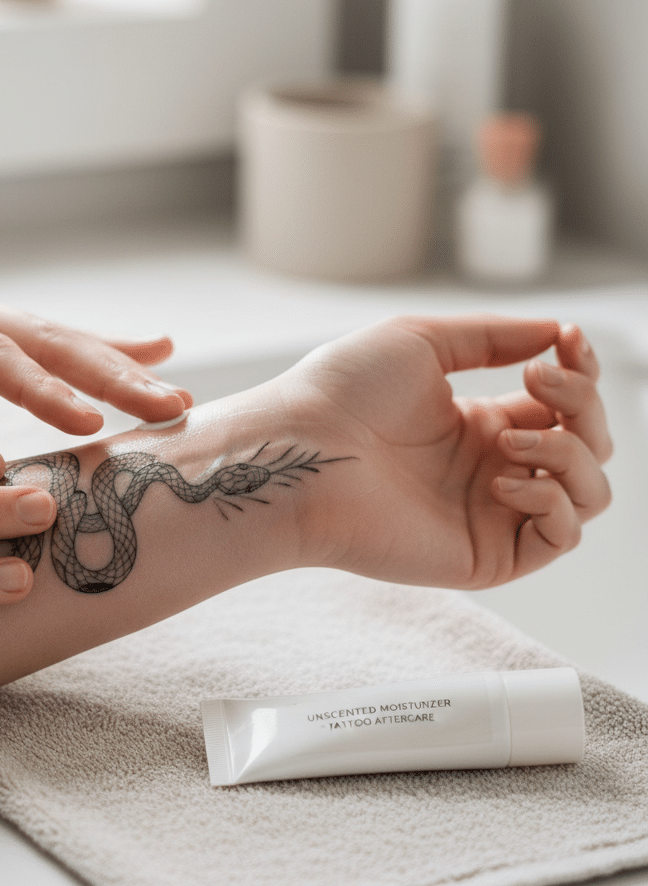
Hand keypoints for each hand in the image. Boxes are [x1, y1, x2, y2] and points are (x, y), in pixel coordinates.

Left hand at [0, 278, 191, 431]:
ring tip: (180, 391)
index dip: (42, 389)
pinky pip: (51, 346)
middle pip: (45, 341)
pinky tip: (153, 353)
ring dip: (120, 367)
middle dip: (110, 375)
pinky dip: (103, 350)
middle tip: (172, 407)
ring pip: (60, 340)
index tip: (91, 422)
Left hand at [291, 315, 611, 587]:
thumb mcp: (421, 341)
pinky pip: (560, 536)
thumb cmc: (340, 392)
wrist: (298, 448)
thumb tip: (554, 330)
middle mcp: (489, 467)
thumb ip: (493, 336)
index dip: (580, 372)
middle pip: (588, 445)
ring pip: (588, 493)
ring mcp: (489, 513)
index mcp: (476, 423)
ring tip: (511, 434)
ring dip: (573, 453)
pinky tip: (501, 478)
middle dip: (584, 404)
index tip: (567, 338)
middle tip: (538, 378)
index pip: (563, 406)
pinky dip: (553, 501)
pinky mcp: (484, 555)